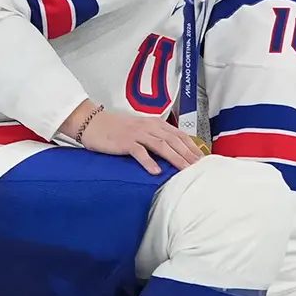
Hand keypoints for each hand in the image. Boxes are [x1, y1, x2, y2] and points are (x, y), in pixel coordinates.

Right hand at [71, 104, 209, 170]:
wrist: (92, 123)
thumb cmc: (116, 129)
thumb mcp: (140, 130)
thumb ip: (155, 137)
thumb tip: (173, 152)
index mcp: (155, 123)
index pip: (179, 135)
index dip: (192, 146)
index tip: (203, 158)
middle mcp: (149, 127)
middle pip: (174, 140)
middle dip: (188, 154)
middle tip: (199, 167)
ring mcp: (137, 134)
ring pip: (161, 146)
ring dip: (175, 158)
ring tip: (185, 170)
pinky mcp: (124, 142)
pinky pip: (139, 152)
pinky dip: (149, 162)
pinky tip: (156, 172)